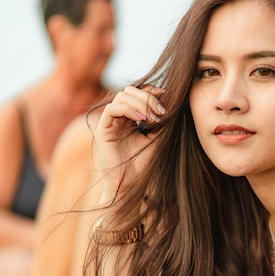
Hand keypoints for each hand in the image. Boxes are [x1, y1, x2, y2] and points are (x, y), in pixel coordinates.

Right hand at [94, 86, 166, 201]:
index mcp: (129, 119)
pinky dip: (129, 110)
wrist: (129, 185)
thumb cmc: (142, 165)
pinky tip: (142, 120)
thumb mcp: (157, 139)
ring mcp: (108, 123)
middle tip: (161, 112)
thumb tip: (172, 104)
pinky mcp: (101, 131)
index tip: (166, 95)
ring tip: (153, 118)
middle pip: (128, 91)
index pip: (137, 94)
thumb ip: (161, 122)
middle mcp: (117, 118)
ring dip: (141, 103)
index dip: (150, 90)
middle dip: (147, 97)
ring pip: (121, 97)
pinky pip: (112, 109)